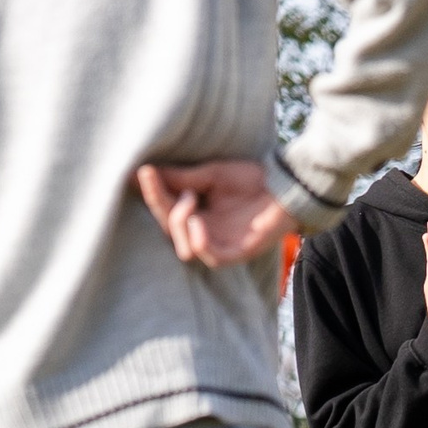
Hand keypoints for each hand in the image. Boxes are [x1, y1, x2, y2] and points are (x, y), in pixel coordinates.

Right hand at [136, 158, 293, 270]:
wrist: (285, 185)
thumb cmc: (251, 178)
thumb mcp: (210, 174)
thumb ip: (181, 178)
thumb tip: (144, 171)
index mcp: (196, 214)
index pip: (164, 210)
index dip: (151, 194)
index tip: (142, 171)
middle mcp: (204, 233)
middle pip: (168, 230)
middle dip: (161, 206)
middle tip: (167, 182)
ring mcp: (220, 246)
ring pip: (183, 248)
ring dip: (179, 222)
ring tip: (192, 197)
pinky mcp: (236, 254)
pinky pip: (209, 256)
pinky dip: (199, 241)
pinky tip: (198, 221)